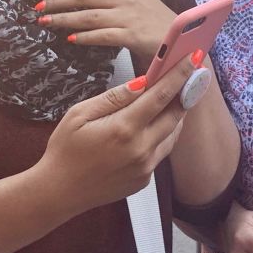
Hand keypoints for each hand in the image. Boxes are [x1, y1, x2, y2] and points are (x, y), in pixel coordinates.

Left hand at [36, 0, 175, 55]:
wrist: (180, 37)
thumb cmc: (152, 15)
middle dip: (57, 0)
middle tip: (38, 7)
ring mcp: (129, 15)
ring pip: (88, 15)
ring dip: (63, 19)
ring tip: (46, 22)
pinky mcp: (132, 35)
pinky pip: (102, 35)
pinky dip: (84, 37)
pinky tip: (71, 39)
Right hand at [37, 55, 195, 211]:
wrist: (59, 192)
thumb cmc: (64, 150)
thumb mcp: (80, 114)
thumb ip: (114, 97)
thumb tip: (141, 82)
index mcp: (124, 128)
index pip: (161, 96)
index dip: (179, 75)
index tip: (194, 60)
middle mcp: (141, 149)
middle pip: (174, 115)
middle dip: (184, 94)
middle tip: (190, 77)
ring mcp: (145, 167)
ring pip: (172, 135)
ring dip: (175, 115)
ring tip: (172, 99)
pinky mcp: (144, 180)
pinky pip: (161, 152)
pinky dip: (162, 136)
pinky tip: (152, 126)